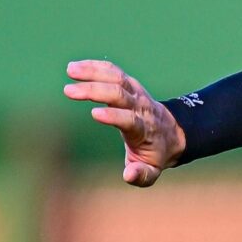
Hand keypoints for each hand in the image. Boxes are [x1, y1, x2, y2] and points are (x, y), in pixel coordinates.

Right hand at [63, 60, 185, 185]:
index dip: (115, 116)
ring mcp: (137, 93)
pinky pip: (114, 72)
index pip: (130, 120)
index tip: (94, 113)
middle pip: (120, 95)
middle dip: (95, 91)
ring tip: (70, 70)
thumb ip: (142, 175)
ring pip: (117, 78)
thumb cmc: (156, 155)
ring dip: (93, 72)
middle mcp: (141, 107)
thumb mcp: (152, 171)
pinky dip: (95, 67)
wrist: (171, 133)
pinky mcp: (131, 85)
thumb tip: (128, 174)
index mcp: (144, 130)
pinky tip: (75, 66)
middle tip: (69, 91)